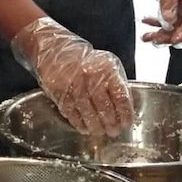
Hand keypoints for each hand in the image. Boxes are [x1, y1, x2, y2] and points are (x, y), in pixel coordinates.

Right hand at [11, 17, 133, 136]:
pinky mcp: (59, 92)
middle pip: (105, 108)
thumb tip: (125, 109)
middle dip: (111, 124)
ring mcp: (74, 85)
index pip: (121, 97)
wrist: (55, 49)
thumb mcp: (106, 65)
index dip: (125, 114)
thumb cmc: (84, 60)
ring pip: (88, 113)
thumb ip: (116, 84)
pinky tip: (84, 128)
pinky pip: (72, 113)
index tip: (126, 123)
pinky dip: (79, 123)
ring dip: (96, 127)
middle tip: (113, 131)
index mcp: (106, 69)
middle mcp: (90, 77)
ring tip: (100, 132)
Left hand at [143, 0, 181, 48]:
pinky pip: (167, 16)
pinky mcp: (174, 3)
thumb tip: (168, 23)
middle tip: (154, 41)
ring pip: (174, 24)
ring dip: (160, 31)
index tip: (172, 41)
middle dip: (168, 35)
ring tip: (146, 37)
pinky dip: (157, 21)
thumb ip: (168, 3)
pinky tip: (146, 21)